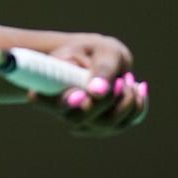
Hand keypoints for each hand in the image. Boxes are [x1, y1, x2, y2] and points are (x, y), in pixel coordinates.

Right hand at [29, 33, 149, 136]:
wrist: (103, 60)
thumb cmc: (97, 51)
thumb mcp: (102, 50)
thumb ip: (101, 67)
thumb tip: (98, 92)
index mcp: (49, 86)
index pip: (41, 100)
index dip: (59, 101)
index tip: (78, 93)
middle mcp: (62, 110)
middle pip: (79, 118)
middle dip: (106, 100)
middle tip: (120, 80)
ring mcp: (83, 123)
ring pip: (106, 124)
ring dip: (125, 100)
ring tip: (128, 79)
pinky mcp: (104, 127)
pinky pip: (125, 123)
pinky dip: (136, 105)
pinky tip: (136, 89)